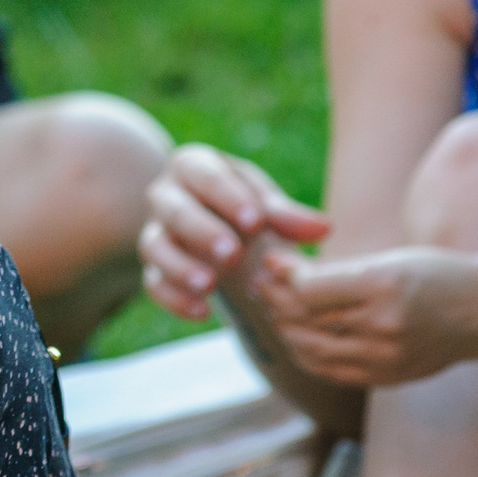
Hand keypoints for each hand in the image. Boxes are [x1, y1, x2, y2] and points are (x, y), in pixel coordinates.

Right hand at [140, 144, 328, 319]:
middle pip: (173, 210)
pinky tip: (201, 311)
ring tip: (210, 286)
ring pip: (154, 247)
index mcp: (193, 166)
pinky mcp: (154, 267)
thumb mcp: (265, 203)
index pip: (205, 176)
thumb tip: (324, 228)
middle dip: (201, 232)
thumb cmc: (244, 206)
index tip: (256, 222)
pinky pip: (153, 283)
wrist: (219, 228)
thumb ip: (289, 215)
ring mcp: (157, 232)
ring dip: (180, 267)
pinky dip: (174, 298)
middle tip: (232, 254)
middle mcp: (166, 195)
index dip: (228, 198)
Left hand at [249, 245, 477, 385]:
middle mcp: (384, 325)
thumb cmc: (435, 274)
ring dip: (284, 328)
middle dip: (274, 300)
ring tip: (274, 309)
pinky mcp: (386, 377)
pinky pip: (330, 371)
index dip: (281, 276)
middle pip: (305, 319)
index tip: (270, 263)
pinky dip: (305, 354)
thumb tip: (279, 270)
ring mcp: (386, 357)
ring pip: (310, 348)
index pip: (309, 289)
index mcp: (384, 286)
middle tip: (261, 285)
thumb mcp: (386, 260)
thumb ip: (333, 270)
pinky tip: (297, 337)